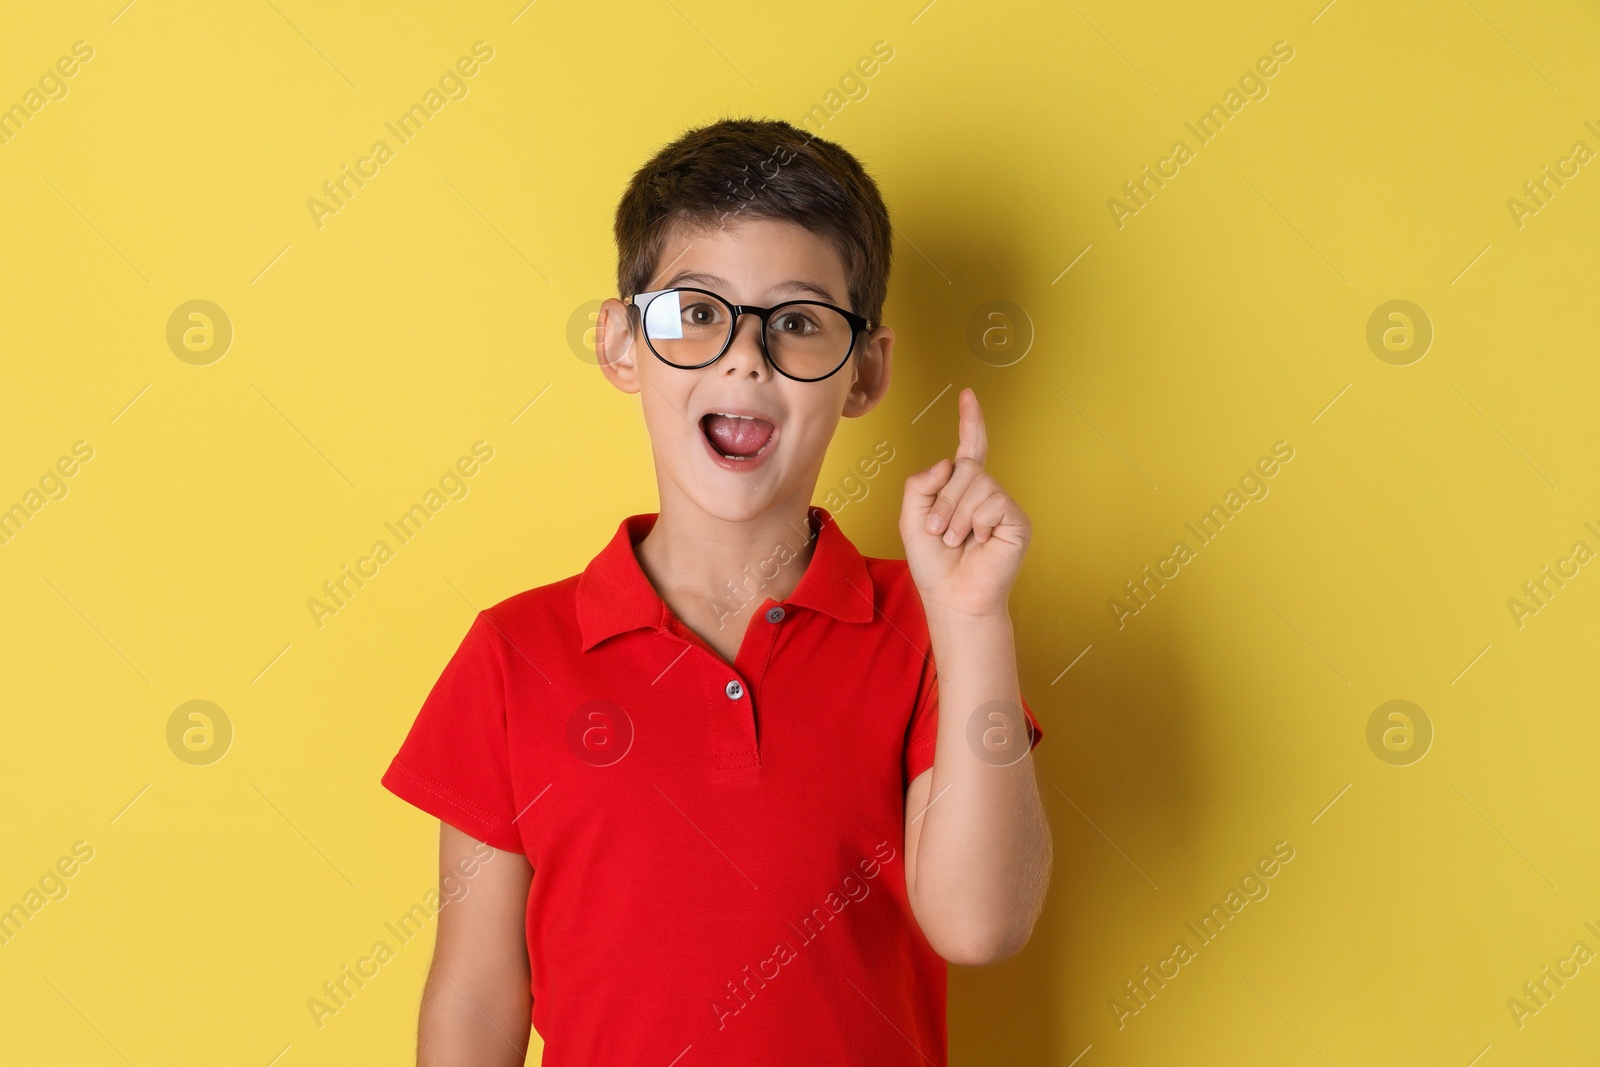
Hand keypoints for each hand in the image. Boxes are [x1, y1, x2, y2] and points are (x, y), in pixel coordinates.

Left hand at [899, 388, 1030, 618]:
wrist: (952, 596)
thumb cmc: (933, 562)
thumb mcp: (911, 519)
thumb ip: (920, 484)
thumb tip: (950, 463)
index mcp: (960, 489)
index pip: (968, 448)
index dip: (970, 422)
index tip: (968, 396)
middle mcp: (984, 492)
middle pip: (965, 468)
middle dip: (944, 501)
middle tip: (940, 532)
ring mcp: (1002, 505)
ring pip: (977, 484)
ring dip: (957, 515)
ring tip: (957, 540)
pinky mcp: (1016, 520)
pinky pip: (993, 502)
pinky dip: (977, 523)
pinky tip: (979, 541)